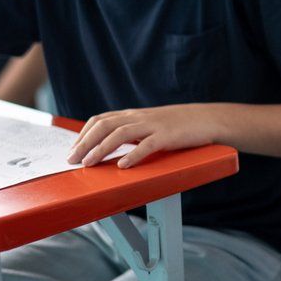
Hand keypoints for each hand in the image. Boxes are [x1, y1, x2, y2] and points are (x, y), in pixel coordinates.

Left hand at [68, 105, 216, 168]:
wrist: (208, 118)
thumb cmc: (178, 125)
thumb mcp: (150, 124)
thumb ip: (131, 131)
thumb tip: (109, 146)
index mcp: (133, 115)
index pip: (100, 120)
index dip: (83, 135)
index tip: (72, 150)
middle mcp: (140, 117)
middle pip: (105, 126)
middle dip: (85, 143)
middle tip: (72, 160)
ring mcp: (154, 125)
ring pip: (121, 134)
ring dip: (101, 149)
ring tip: (89, 163)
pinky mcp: (168, 136)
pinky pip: (147, 145)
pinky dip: (133, 156)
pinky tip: (123, 165)